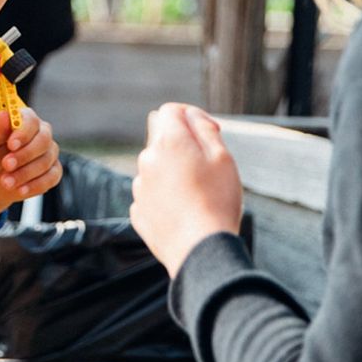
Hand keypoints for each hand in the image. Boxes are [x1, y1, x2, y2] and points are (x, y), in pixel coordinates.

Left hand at [0, 108, 61, 227]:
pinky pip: (51, 178)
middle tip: (6, 165)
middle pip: (43, 140)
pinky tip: (20, 189)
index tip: (11, 144)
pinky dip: (34, 185)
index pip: (31, 120)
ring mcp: (49, 153)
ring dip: (24, 174)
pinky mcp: (53, 172)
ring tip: (5, 181)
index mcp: (24, 120)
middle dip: (24, 155)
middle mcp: (40, 134)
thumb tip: (5, 115)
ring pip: (45, 161)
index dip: (23, 132)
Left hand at [130, 103, 242, 277]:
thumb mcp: (222, 157)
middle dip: (182, 145)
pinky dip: (165, 196)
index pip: (170, 110)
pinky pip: (152, 194)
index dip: (191, 116)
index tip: (210, 132)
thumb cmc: (217, 202)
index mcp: (168, 142)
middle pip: (161, 138)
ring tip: (197, 194)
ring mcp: (140, 187)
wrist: (201, 251)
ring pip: (156, 167)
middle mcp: (147, 160)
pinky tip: (184, 211)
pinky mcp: (139, 211)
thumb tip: (190, 115)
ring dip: (172, 171)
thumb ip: (204, 128)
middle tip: (207, 166)